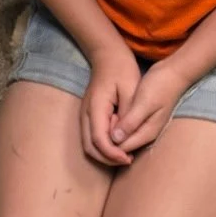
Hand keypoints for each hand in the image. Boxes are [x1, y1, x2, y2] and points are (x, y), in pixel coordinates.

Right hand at [81, 42, 141, 166]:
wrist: (108, 56)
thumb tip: (121, 139)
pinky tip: (119, 145)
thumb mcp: (131, 91)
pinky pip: (92, 137)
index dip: (112, 154)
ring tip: (125, 156)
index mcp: (95, 107)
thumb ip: (127, 116)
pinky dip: (103, 146)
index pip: (99, 140)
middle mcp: (85, 114)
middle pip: (90, 147)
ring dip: (105, 154)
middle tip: (127, 160)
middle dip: (107, 158)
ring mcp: (84, 115)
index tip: (128, 158)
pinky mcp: (88, 116)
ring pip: (89, 144)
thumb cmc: (122, 71)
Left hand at [109, 57, 188, 154]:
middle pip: (121, 147)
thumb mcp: (144, 103)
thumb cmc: (160, 86)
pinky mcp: (143, 122)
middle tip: (104, 117)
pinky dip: (117, 125)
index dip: (107, 141)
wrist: (174, 74)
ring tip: (108, 114)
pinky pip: (126, 130)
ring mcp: (146, 129)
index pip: (121, 148)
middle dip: (108, 138)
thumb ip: (130, 122)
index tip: (102, 122)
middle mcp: (146, 135)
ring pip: (122, 139)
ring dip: (112, 131)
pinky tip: (113, 113)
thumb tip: (115, 139)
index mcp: (147, 133)